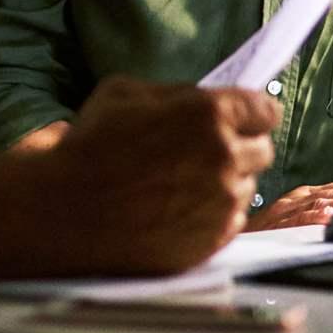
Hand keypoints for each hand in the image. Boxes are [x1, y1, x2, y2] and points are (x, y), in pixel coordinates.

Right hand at [45, 77, 277, 274]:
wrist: (67, 210)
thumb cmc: (91, 145)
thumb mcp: (127, 93)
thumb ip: (175, 95)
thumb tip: (203, 100)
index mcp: (209, 114)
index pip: (265, 109)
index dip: (252, 112)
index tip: (242, 118)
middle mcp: (227, 158)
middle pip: (264, 150)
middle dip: (242, 146)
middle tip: (206, 151)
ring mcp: (223, 203)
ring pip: (248, 187)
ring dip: (227, 182)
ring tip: (184, 183)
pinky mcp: (213, 239)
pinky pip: (231, 221)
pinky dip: (213, 214)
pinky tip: (179, 208)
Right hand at [244, 178, 332, 230]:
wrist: (234, 245)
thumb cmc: (268, 238)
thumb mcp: (302, 222)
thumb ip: (326, 217)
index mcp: (309, 194)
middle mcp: (300, 196)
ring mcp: (288, 208)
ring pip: (325, 201)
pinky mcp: (275, 223)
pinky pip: (297, 218)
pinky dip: (314, 218)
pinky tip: (328, 219)